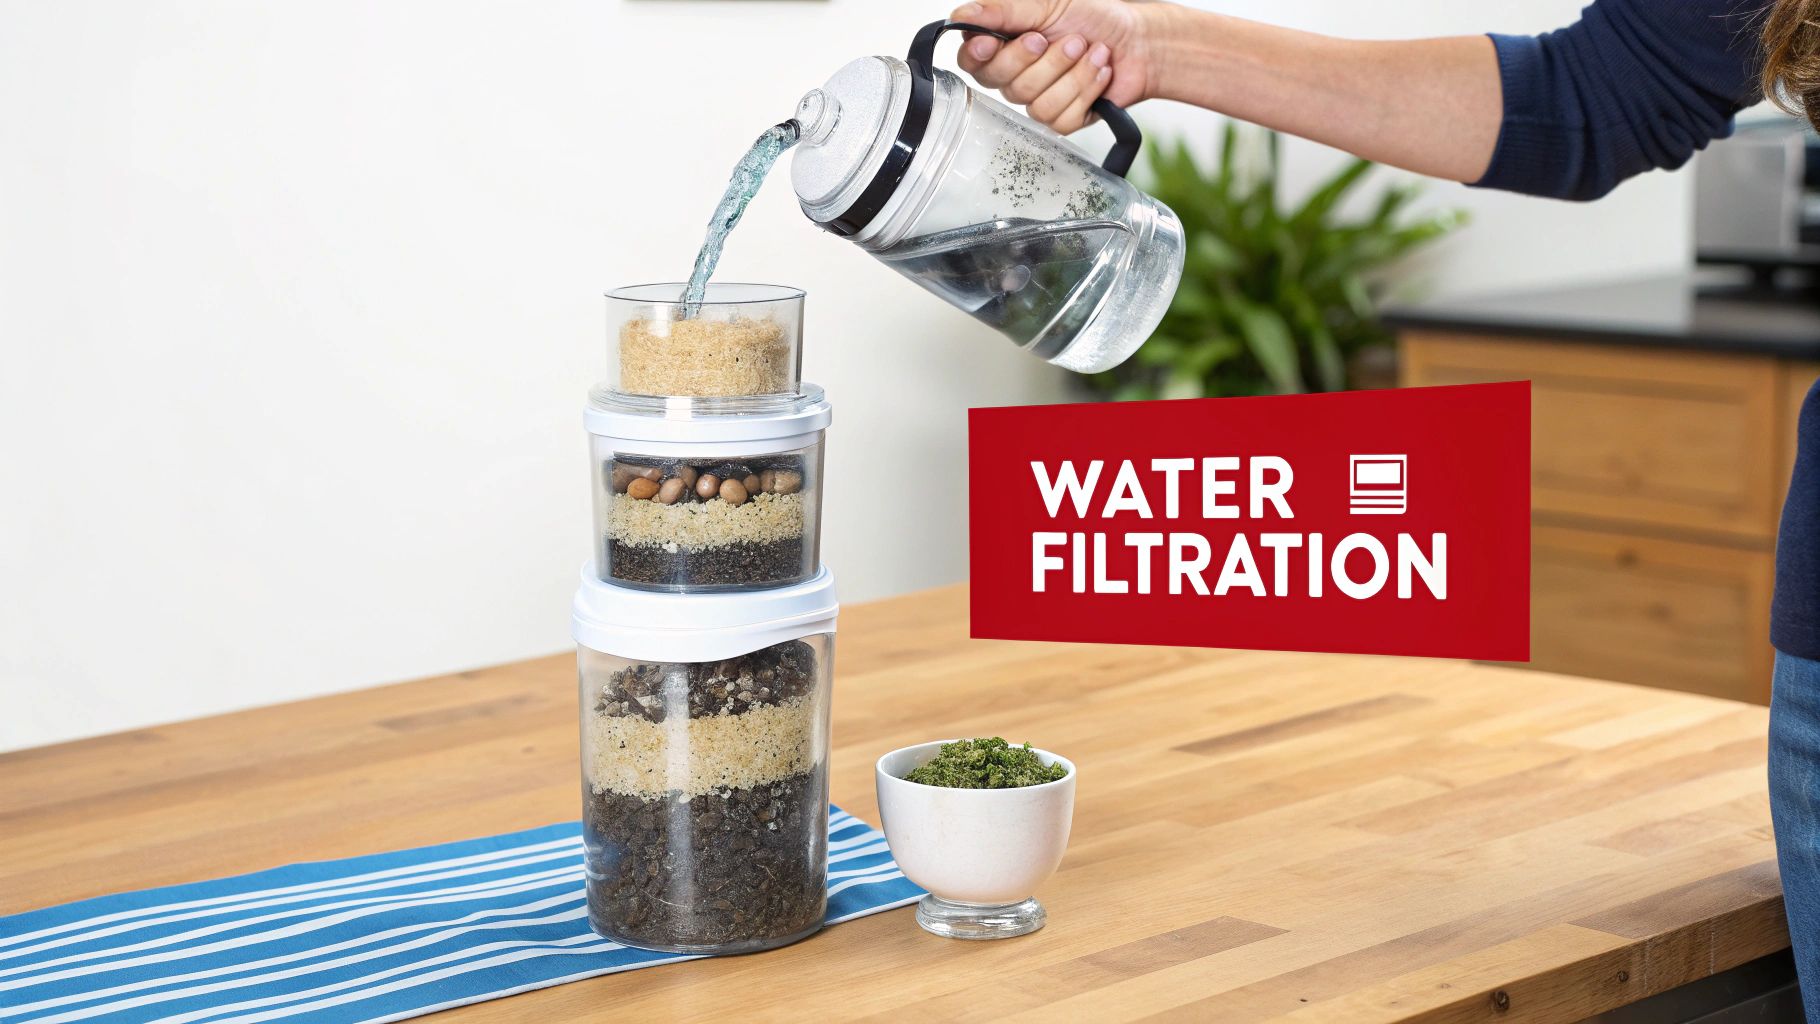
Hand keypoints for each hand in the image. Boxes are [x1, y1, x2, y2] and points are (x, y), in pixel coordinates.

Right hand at [950, 0, 1162, 133]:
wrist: (1137, 40)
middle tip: (1070, 38)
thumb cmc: (1094, 16)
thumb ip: (1002, 11)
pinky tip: (1099, 71)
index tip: (992, 43)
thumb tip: (962, 14)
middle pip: (1004, 82)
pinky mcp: (1062, 120)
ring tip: (1092, 50)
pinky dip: (1086, 88)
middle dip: (1043, 59)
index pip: (972, 60)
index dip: (978, 55)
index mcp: (1004, 44)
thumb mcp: (1046, 3)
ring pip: (1035, 102)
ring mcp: (1037, 100)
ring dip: (1072, 72)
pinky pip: (1061, 116)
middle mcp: (1016, 75)